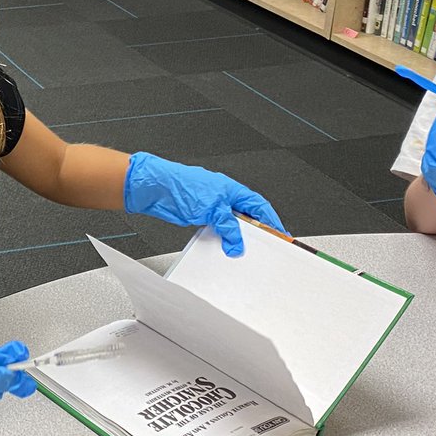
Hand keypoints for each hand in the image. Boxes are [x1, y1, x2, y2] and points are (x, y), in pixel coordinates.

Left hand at [123, 152, 285, 256]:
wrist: (156, 188)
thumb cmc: (183, 186)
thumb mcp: (214, 208)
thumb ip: (229, 227)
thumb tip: (237, 244)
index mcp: (233, 190)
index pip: (259, 207)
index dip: (271, 221)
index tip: (280, 234)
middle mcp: (224, 198)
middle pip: (246, 218)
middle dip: (254, 232)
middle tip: (262, 247)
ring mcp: (212, 208)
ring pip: (230, 226)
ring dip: (235, 238)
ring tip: (241, 250)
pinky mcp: (200, 217)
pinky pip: (216, 231)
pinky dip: (220, 239)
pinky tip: (222, 247)